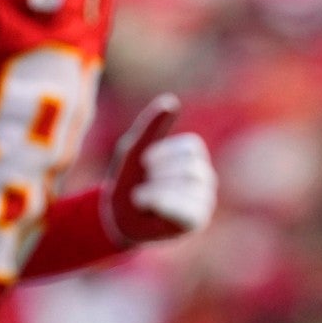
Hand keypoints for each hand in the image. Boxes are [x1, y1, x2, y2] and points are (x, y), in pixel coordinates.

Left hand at [101, 93, 217, 243]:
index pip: (192, 147)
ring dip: (154, 191)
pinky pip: (186, 210)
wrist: (116, 216)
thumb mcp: (134, 149)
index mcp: (194, 156)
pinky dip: (162, 205)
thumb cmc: (129, 179)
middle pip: (191, 168)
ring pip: (187, 188)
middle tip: (143, 185)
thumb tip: (172, 102)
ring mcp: (205, 200)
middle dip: (158, 175)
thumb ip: (152, 126)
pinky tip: (148, 206)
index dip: (163, 153)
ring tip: (143, 199)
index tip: (145, 164)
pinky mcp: (198, 220)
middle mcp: (206, 177)